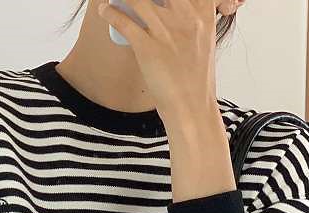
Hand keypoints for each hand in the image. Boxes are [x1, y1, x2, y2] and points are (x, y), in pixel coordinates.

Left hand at [97, 0, 242, 128]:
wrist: (192, 107)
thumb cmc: (197, 78)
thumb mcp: (204, 39)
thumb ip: (194, 18)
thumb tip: (179, 9)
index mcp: (203, 12)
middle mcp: (186, 16)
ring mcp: (166, 30)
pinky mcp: (148, 48)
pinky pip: (124, 22)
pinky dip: (110, 13)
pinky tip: (104, 10)